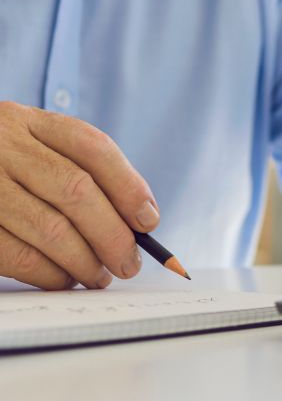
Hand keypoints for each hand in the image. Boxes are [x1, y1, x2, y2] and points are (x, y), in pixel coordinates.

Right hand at [0, 102, 159, 289]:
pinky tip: (63, 278)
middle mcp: (1, 146)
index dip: (128, 186)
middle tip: (128, 263)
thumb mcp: (31, 146)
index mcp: (27, 122)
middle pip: (75, 190)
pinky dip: (48, 273)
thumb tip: (137, 221)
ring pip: (49, 228)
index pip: (92, 147)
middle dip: (112, 234)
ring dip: (84, 261)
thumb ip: (78, 170)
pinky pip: (15, 255)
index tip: (148, 221)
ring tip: (99, 276)